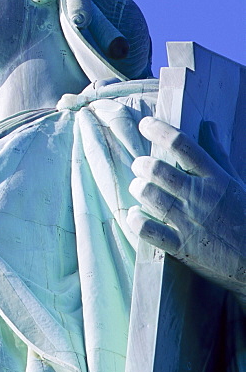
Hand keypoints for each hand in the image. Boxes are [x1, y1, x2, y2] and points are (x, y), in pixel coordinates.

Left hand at [128, 116, 245, 301]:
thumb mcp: (237, 183)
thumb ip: (219, 155)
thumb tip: (208, 126)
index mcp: (216, 179)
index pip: (182, 145)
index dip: (159, 130)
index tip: (145, 124)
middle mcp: (200, 198)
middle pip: (157, 170)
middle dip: (141, 164)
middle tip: (140, 166)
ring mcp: (189, 223)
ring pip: (148, 195)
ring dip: (138, 188)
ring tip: (140, 188)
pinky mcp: (181, 247)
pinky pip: (148, 230)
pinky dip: (136, 220)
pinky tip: (136, 214)